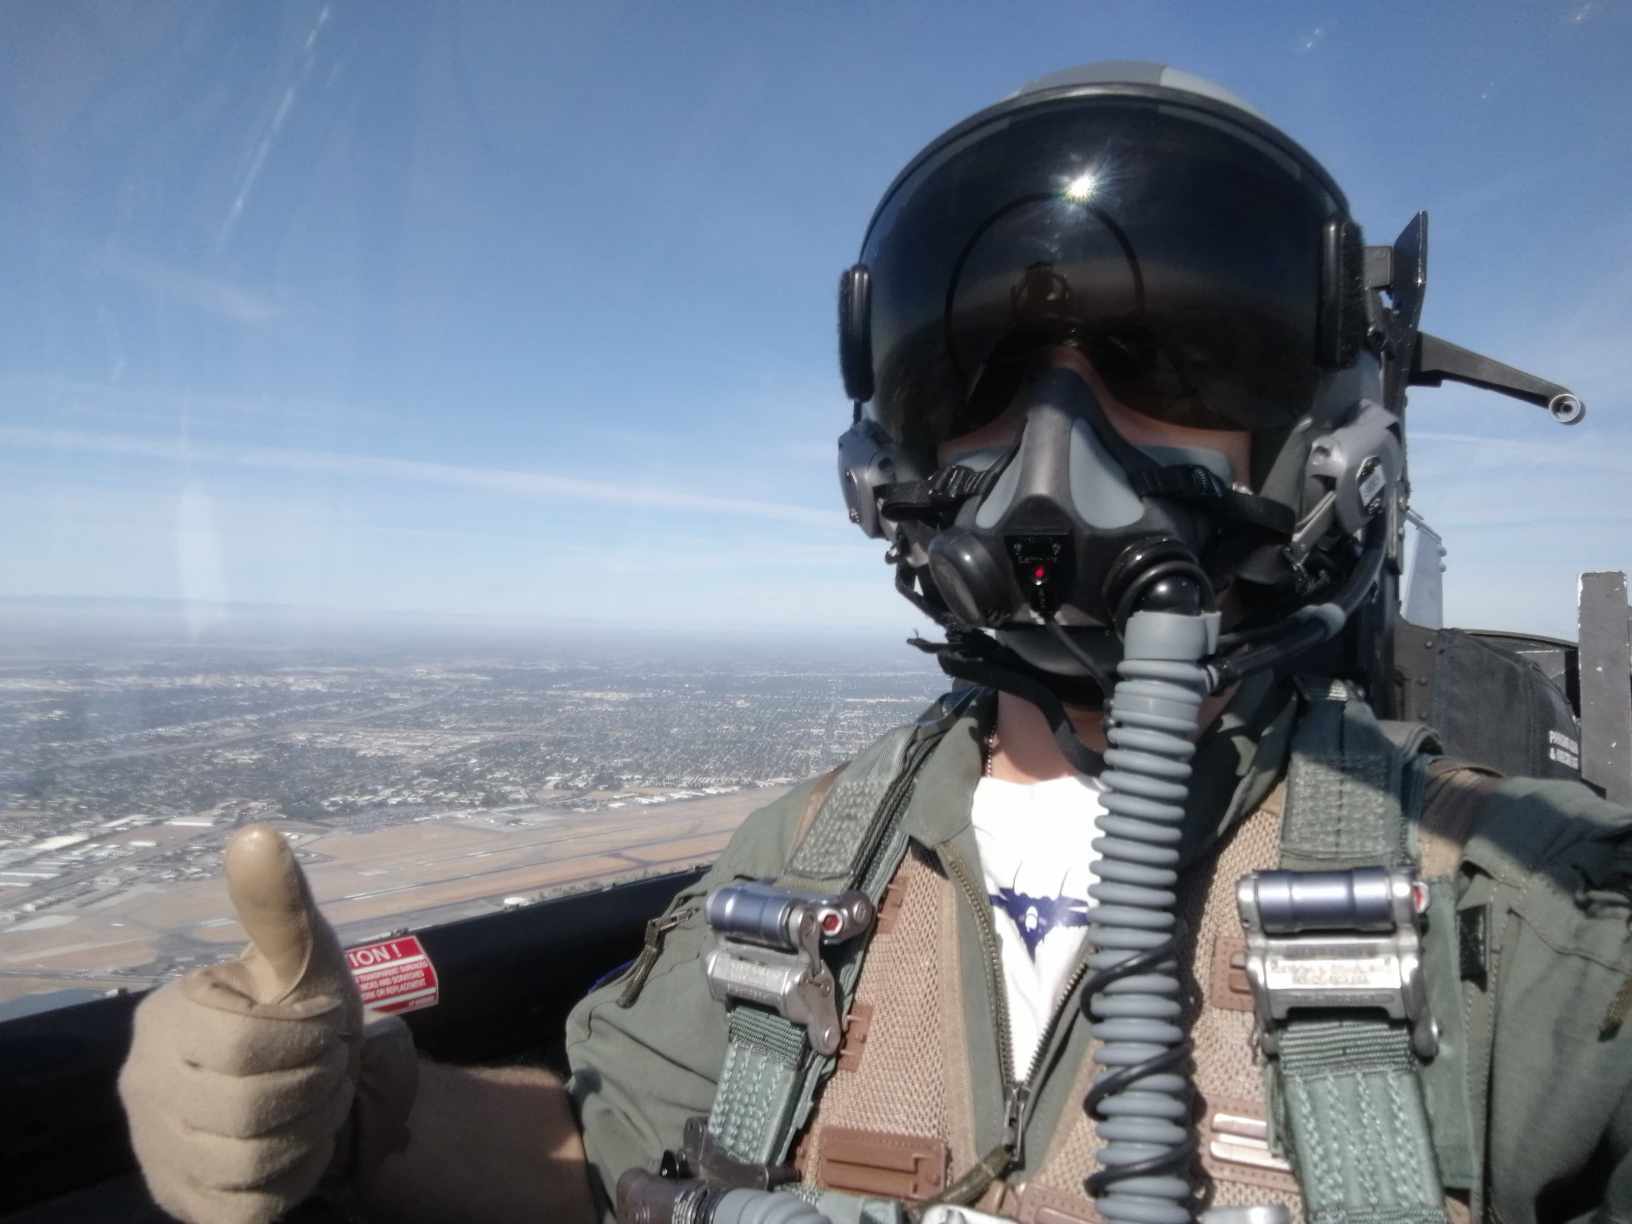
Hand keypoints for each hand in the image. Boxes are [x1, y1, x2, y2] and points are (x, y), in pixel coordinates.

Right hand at [118, 826, 415, 1223]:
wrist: (313, 1084)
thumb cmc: (304, 1011)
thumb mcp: (305, 957)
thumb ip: (279, 906)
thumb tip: (257, 834)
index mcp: (169, 1017)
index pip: (248, 1045)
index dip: (310, 1039)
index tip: (326, 1025)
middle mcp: (143, 1084)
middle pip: (254, 1108)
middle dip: (317, 1087)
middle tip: (326, 1069)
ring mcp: (156, 1148)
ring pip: (256, 1162)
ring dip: (310, 1133)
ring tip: (312, 1104)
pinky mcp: (182, 1199)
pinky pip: (251, 1206)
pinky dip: (291, 1180)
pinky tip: (292, 1145)